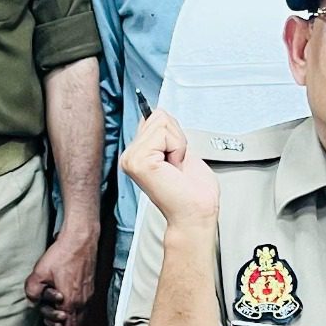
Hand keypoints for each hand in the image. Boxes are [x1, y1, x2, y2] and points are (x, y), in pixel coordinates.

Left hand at [26, 222, 98, 325]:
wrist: (82, 239)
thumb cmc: (62, 254)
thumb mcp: (39, 273)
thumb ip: (33, 291)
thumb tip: (33, 302)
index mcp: (70, 301)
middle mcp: (83, 301)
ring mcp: (89, 294)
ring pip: (81, 316)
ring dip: (71, 322)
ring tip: (61, 320)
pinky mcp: (91, 286)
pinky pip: (84, 307)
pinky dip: (76, 312)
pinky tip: (69, 305)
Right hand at [120, 111, 219, 225]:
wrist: (196, 213)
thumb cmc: (192, 191)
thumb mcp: (179, 151)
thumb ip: (165, 134)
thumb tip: (159, 113)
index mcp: (137, 155)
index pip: (153, 118)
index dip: (173, 134)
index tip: (176, 157)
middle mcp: (130, 156)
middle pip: (158, 116)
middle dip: (176, 138)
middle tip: (177, 164)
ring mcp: (132, 158)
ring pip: (161, 122)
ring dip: (178, 143)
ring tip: (175, 166)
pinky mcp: (140, 160)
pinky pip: (164, 133)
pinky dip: (177, 148)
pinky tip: (173, 167)